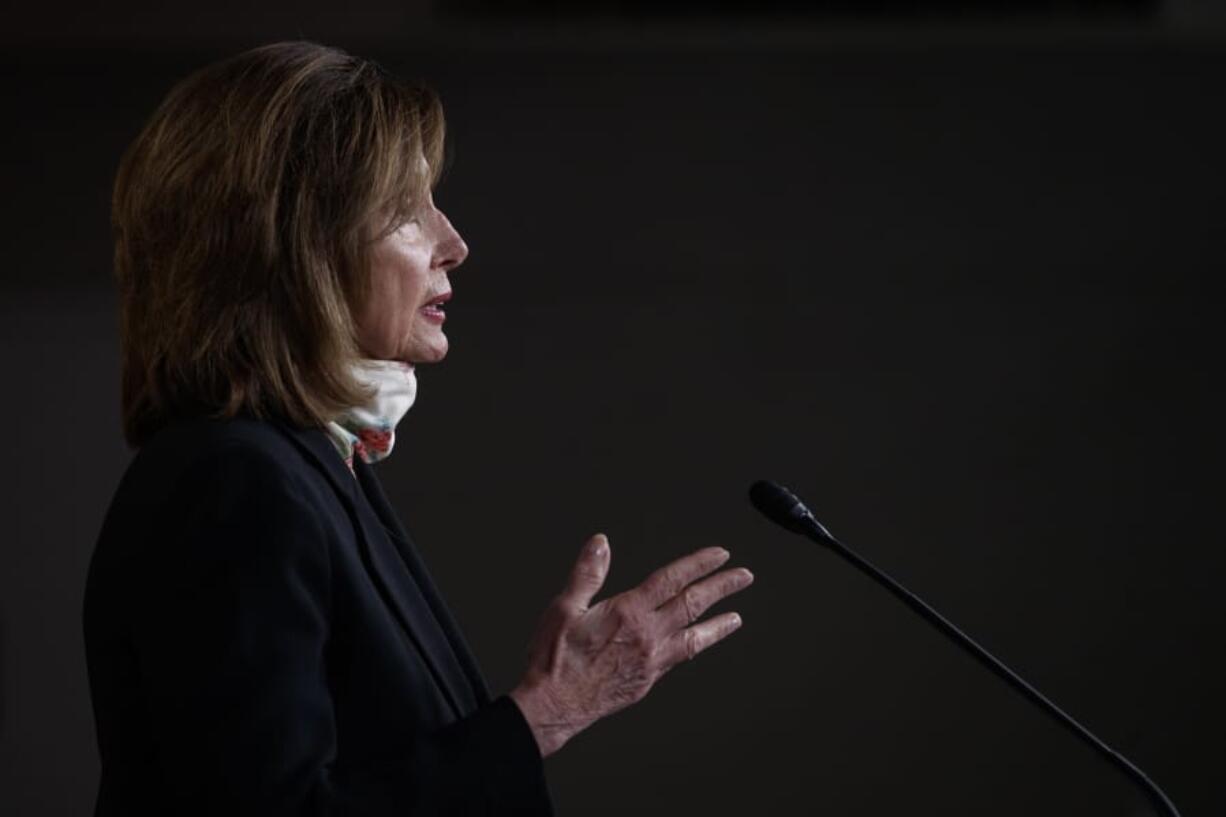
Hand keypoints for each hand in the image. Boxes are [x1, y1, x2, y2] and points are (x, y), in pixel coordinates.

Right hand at [508, 533, 752, 756]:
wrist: (554, 705)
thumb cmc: (554, 659)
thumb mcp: (564, 607)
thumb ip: (587, 573)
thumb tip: (601, 544)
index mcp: (628, 613)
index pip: (671, 580)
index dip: (698, 564)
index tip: (719, 555)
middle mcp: (647, 636)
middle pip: (692, 604)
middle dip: (721, 588)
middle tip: (743, 577)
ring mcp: (651, 661)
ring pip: (695, 637)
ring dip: (718, 624)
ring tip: (736, 617)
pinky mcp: (648, 680)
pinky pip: (680, 658)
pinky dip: (695, 646)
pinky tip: (698, 643)